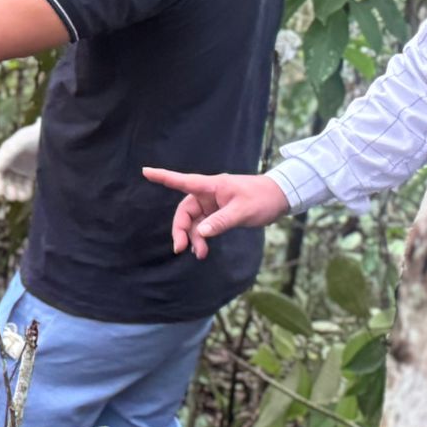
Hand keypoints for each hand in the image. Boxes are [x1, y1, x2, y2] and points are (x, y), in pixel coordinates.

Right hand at [141, 168, 290, 259]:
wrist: (281, 198)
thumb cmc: (262, 198)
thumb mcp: (243, 211)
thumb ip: (221, 222)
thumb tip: (200, 234)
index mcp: (211, 186)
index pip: (182, 181)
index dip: (163, 177)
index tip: (145, 172)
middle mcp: (208, 194)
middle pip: (185, 211)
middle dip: (181, 230)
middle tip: (180, 248)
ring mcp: (212, 205)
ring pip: (193, 222)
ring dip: (193, 238)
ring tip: (200, 254)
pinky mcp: (218, 214)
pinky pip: (204, 227)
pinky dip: (202, 238)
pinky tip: (203, 250)